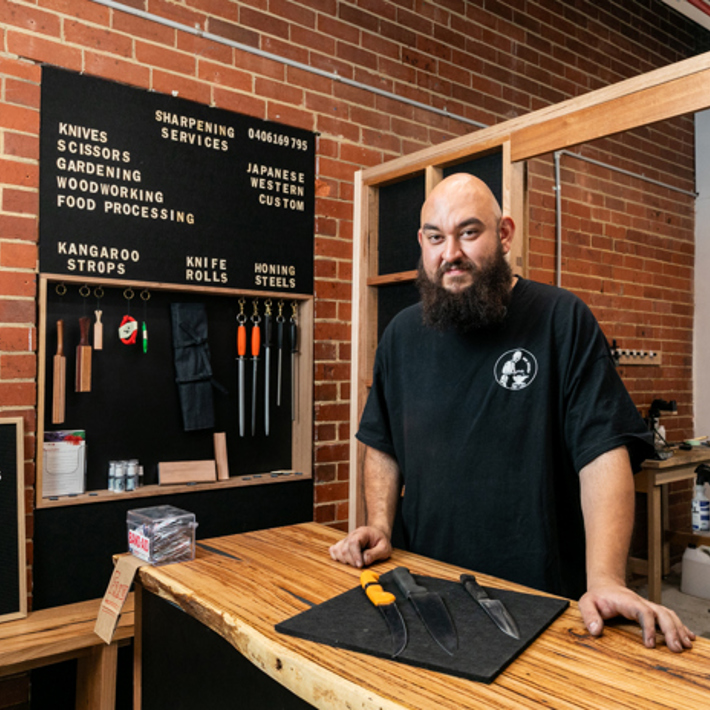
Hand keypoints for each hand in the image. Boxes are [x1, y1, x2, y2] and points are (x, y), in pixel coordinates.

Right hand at [329, 526, 391, 567]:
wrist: (378, 533)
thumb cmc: (381, 540)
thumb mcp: (384, 548)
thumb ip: (375, 554)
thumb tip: (364, 560)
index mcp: (362, 533)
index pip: (354, 542)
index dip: (355, 555)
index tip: (360, 565)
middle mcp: (352, 535)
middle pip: (345, 548)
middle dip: (351, 561)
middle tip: (360, 565)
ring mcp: (346, 539)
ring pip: (338, 550)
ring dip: (344, 560)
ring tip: (354, 562)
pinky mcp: (343, 544)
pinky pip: (334, 549)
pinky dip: (336, 556)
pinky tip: (344, 560)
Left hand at [578, 580, 695, 652]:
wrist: (605, 586)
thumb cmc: (597, 597)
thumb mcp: (586, 603)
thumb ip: (589, 616)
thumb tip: (595, 631)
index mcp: (627, 602)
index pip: (643, 611)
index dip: (649, 627)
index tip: (650, 644)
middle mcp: (641, 603)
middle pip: (661, 613)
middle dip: (671, 630)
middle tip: (676, 648)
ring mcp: (648, 606)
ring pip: (668, 615)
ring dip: (679, 629)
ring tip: (686, 645)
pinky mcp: (651, 611)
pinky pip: (669, 617)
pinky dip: (680, 626)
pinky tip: (688, 637)